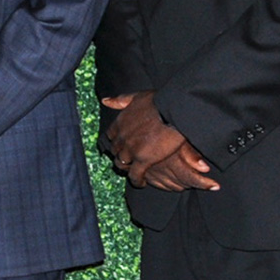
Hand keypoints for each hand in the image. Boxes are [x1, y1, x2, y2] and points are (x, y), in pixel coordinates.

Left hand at [99, 92, 215, 189]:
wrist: (174, 110)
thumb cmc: (159, 102)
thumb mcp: (137, 97)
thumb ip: (120, 101)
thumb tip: (104, 101)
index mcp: (120, 122)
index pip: (111, 136)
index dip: (117, 141)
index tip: (122, 144)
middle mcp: (122, 137)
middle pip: (115, 151)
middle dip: (121, 154)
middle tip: (129, 159)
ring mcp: (131, 150)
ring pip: (122, 164)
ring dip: (127, 168)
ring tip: (134, 171)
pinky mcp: (143, 160)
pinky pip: (135, 175)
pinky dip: (137, 180)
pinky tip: (141, 182)